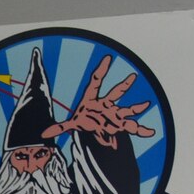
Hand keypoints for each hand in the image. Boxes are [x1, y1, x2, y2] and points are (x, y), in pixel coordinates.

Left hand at [41, 54, 155, 149]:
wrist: (95, 127)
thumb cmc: (84, 120)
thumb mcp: (71, 124)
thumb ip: (59, 128)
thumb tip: (43, 135)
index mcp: (93, 99)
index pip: (96, 82)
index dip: (101, 70)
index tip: (107, 58)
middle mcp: (106, 104)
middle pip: (115, 93)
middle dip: (123, 85)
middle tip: (132, 76)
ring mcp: (115, 113)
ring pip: (127, 108)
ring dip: (137, 107)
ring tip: (145, 104)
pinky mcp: (120, 123)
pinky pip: (132, 126)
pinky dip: (142, 130)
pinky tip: (150, 132)